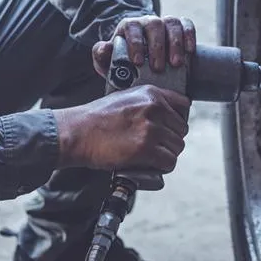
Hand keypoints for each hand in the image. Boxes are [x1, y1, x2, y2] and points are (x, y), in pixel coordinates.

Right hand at [52, 85, 190, 172]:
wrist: (76, 132)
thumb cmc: (96, 117)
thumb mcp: (125, 97)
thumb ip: (147, 102)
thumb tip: (166, 114)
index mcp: (151, 94)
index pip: (183, 104)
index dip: (178, 118)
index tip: (171, 127)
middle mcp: (154, 109)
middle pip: (181, 129)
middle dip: (171, 138)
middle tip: (157, 145)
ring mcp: (151, 129)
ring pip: (177, 146)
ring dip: (168, 153)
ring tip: (153, 155)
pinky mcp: (145, 149)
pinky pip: (169, 161)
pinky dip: (163, 166)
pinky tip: (154, 165)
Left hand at [92, 15, 195, 76]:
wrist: (141, 60)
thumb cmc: (123, 61)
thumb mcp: (108, 60)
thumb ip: (101, 55)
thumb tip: (104, 48)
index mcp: (129, 26)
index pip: (131, 27)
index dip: (135, 42)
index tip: (137, 62)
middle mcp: (148, 21)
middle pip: (154, 25)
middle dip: (157, 47)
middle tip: (158, 68)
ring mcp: (165, 23)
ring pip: (172, 24)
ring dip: (175, 43)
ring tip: (176, 64)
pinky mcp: (180, 27)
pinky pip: (187, 24)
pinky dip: (189, 35)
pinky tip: (190, 50)